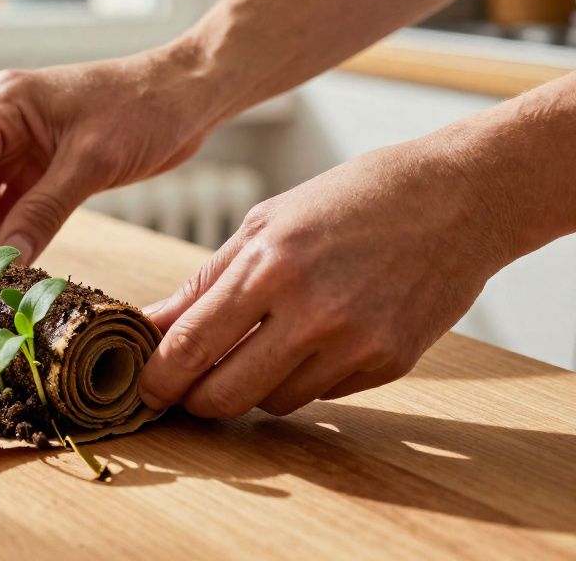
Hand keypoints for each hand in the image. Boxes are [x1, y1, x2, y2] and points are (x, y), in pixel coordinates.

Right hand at [0, 41, 224, 260]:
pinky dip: (8, 233)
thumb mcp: (92, 163)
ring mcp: (17, 144)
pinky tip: (16, 262)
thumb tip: (7, 260)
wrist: (188, 93)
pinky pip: (8, 204)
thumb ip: (43, 211)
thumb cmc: (146, 108)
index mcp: (2, 105)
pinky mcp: (38, 165)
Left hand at [137, 137, 511, 416]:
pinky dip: (306, 377)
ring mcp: (354, 344)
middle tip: (186, 391)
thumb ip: (205, 282)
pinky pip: (323, 394)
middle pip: (226, 393)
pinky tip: (318, 338)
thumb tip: (152, 324)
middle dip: (196, 400)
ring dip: (255, 386)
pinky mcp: (390, 363)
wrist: (455, 198)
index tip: (144, 388)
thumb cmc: (349, 200)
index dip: (159, 377)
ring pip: (274, 401)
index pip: (192, 344)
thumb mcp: (265, 223)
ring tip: (264, 345)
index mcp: (269, 267)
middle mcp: (311, 312)